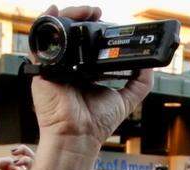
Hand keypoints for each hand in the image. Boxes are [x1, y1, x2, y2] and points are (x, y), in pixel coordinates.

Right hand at [0, 144, 34, 169]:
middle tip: (14, 151)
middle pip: (32, 159)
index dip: (22, 158)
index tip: (13, 163)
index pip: (31, 163)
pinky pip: (12, 167)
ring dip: (13, 157)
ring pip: (21, 161)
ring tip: (5, 157)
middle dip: (23, 151)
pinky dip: (5, 164)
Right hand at [29, 5, 152, 151]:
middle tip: (96, 12)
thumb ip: (139, 82)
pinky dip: (44, 24)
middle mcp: (68, 67)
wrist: (79, 136)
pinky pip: (38, 42)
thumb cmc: (97, 123)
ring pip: (55, 33)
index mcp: (84, 71)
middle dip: (81, 16)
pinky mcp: (40, 70)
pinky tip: (54, 12)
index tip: (104, 18)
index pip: (86, 42)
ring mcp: (53, 67)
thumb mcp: (126, 99)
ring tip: (82, 11)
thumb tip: (150, 64)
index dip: (94, 27)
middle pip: (71, 33)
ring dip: (67, 16)